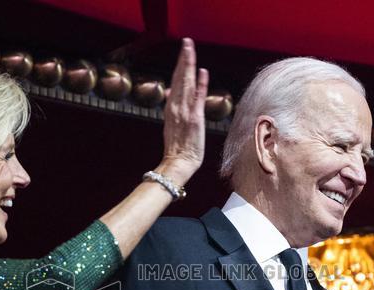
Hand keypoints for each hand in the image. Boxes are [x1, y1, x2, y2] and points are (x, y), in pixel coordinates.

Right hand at [158, 37, 208, 186]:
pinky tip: (202, 71)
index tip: (183, 52)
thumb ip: (172, 108)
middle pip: (180, 78)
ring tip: (190, 49)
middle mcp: (176, 107)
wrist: (177, 163)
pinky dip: (200, 84)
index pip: (175, 82)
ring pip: (186, 83)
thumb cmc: (177, 148)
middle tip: (186, 42)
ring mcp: (185, 112)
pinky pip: (198, 98)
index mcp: (171, 108)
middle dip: (183, 59)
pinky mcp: (194, 118)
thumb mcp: (171, 125)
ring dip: (189, 65)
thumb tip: (170, 93)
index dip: (179, 66)